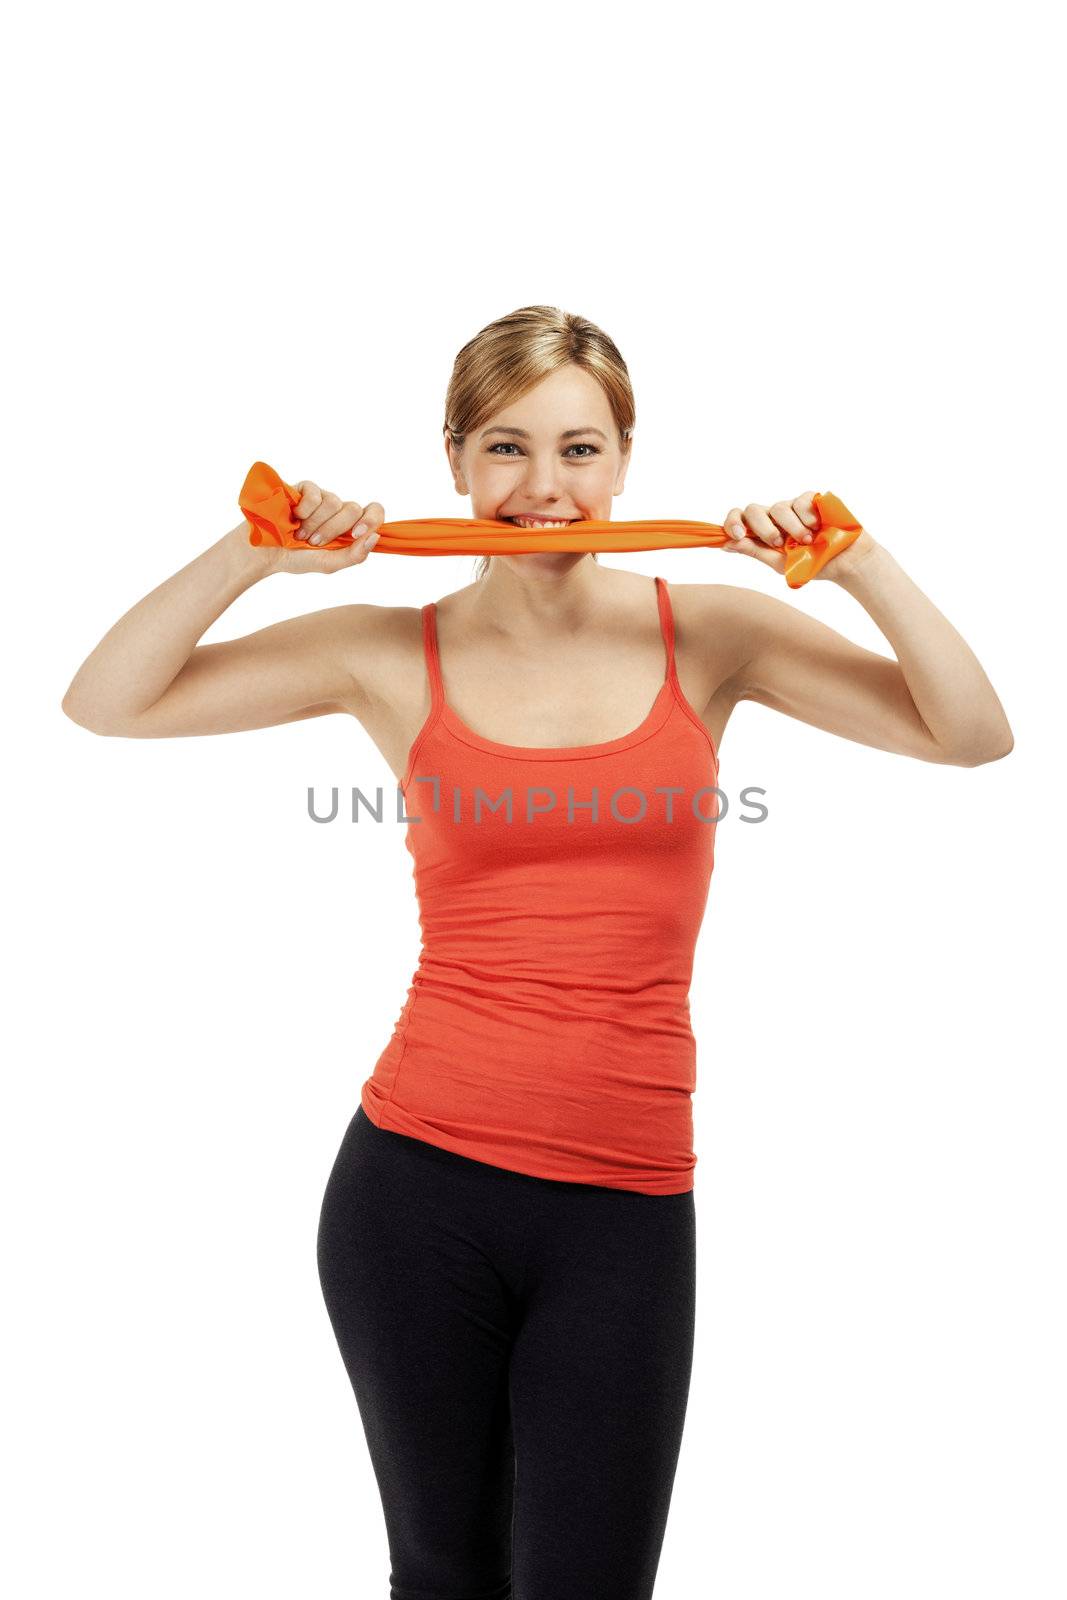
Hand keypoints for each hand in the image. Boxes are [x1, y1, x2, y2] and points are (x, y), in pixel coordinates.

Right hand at [260, 481, 384, 573]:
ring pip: (334, 502)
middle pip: (353, 509)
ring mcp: (322, 498)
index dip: (371, 519)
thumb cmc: (297, 558)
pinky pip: (315, 495)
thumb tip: (375, 537)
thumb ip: (354, 555)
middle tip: (314, 542)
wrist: (265, 552)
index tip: (355, 534)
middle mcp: (338, 511)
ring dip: (315, 524)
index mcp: (349, 528)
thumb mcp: (328, 564)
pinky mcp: (305, 489)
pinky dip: (305, 511)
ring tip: (300, 534)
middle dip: (333, 530)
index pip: (374, 512)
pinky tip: (293, 517)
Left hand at [723, 492, 876, 580]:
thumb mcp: (779, 562)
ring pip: (779, 507)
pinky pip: (801, 500)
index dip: (732, 522)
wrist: (845, 562)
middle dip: (763, 528)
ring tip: (808, 541)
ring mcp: (793, 507)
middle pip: (754, 509)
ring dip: (792, 527)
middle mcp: (775, 517)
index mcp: (763, 532)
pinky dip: (807, 516)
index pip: (739, 518)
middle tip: (779, 543)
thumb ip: (754, 551)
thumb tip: (725, 544)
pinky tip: (818, 527)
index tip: (735, 534)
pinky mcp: (812, 499)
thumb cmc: (812, 564)